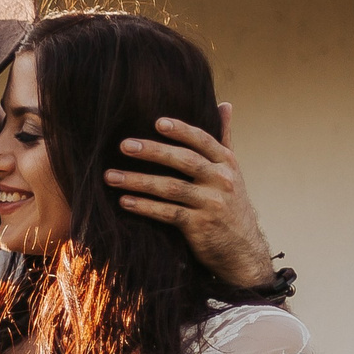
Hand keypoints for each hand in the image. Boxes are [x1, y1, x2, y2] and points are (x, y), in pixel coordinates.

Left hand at [105, 101, 278, 290]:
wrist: (243, 250)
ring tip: (110, 176)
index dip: (181, 130)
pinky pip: (167, 213)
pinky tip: (124, 201)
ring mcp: (211, 204)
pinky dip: (144, 207)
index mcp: (227, 163)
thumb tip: (224, 104)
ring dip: (138, 181)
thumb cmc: (231, 204)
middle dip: (153, 152)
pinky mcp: (199, 226)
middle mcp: (221, 181)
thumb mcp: (233, 170)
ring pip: (170, 188)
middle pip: (184, 161)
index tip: (157, 122)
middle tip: (124, 145)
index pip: (203, 140)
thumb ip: (224, 138)